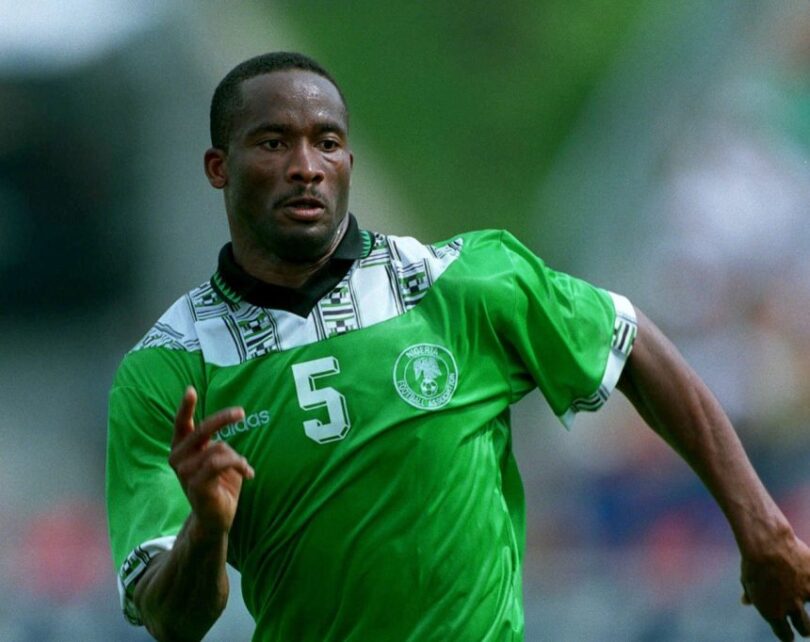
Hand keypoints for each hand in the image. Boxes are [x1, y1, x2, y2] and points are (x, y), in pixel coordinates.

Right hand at [169, 386, 254, 536]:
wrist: (216, 518)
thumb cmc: (219, 484)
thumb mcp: (219, 459)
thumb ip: (217, 446)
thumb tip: (223, 442)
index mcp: (183, 449)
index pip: (181, 424)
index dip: (185, 407)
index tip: (190, 390)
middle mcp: (179, 459)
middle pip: (202, 430)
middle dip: (223, 419)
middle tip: (240, 413)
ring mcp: (185, 473)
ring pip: (218, 448)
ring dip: (238, 458)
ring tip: (245, 468)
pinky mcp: (196, 485)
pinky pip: (220, 463)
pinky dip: (239, 465)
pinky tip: (248, 474)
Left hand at [741, 534, 809, 640]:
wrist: (767, 543)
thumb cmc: (753, 561)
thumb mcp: (747, 581)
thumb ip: (751, 595)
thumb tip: (745, 602)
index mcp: (772, 612)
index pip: (784, 634)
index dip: (786, 636)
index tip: (789, 635)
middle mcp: (791, 607)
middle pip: (804, 629)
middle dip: (804, 629)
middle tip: (805, 629)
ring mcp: (806, 594)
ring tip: (805, 608)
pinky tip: (807, 585)